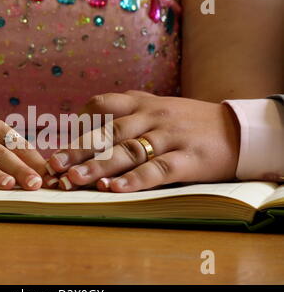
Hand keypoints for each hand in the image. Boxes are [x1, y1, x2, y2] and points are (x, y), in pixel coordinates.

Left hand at [47, 91, 240, 191]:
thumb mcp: (157, 108)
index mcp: (141, 103)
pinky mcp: (188, 159)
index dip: (78, 123)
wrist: (237, 129)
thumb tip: (87, 127)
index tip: (59, 142)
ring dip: (98, 166)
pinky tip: (114, 188)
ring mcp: (170, 136)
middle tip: (54, 165)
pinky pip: (158, 170)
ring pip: (128, 150)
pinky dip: (134, 180)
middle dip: (79, 149)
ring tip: (74, 180)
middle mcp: (152, 116)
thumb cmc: (188, 122)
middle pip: (109, 132)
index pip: (102, 105)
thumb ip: (126, 112)